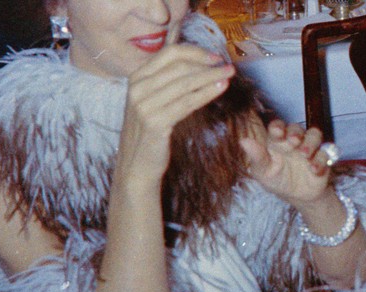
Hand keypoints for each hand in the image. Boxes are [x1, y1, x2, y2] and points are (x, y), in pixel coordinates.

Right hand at [115, 44, 235, 190]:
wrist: (136, 166)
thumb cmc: (150, 134)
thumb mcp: (153, 102)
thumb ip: (166, 83)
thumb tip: (196, 66)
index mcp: (136, 78)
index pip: (169, 53)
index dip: (195, 52)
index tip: (215, 56)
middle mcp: (137, 88)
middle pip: (179, 66)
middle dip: (207, 65)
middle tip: (228, 66)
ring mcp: (144, 105)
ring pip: (185, 83)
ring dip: (211, 76)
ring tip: (229, 75)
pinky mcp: (155, 122)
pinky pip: (187, 102)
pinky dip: (206, 93)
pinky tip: (221, 89)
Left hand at [240, 119, 334, 207]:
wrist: (298, 197)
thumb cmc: (277, 180)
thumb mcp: (263, 172)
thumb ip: (256, 157)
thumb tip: (243, 141)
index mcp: (277, 142)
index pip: (277, 127)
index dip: (278, 126)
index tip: (277, 132)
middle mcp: (293, 141)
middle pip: (296, 128)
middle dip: (295, 133)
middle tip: (293, 141)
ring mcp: (309, 148)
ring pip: (314, 134)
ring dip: (310, 142)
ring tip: (305, 155)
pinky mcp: (323, 158)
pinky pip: (325, 153)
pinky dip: (321, 160)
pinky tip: (314, 170)